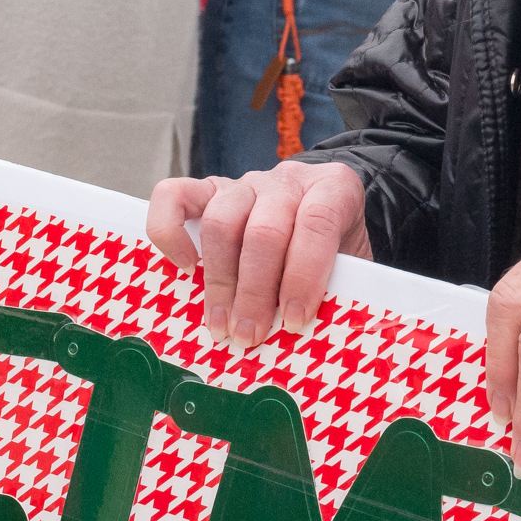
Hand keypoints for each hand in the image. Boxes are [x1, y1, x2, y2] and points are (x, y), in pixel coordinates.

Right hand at [146, 162, 369, 345]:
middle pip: (264, 230)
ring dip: (219, 282)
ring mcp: (246, 182)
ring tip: (221, 325)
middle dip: (255, 292)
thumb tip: (306, 340)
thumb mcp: (350, 262)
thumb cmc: (333, 247)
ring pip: (221, 221)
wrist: (322, 209)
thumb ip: (334, 287)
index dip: (304, 274)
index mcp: (332, 189)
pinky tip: (183, 268)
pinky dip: (170, 232)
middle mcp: (287, 180)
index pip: (317, 222)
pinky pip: (174, 195)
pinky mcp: (209, 188)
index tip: (295, 320)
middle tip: (249, 336)